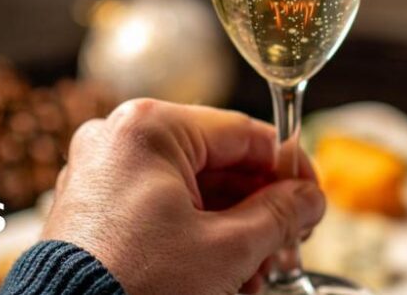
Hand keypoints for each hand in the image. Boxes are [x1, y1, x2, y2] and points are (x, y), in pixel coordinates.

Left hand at [42, 99, 324, 294]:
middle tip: (289, 244)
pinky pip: (158, 207)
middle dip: (257, 210)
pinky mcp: (92, 207)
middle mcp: (117, 138)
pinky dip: (194, 235)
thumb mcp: (227, 248)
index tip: (314, 195)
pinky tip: (221, 273)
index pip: (243, 133)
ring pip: (190, 189)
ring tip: (256, 273)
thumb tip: (309, 199)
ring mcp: (99, 172)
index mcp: (149, 128)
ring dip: (231, 230)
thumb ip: (279, 214)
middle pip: (216, 163)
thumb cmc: (137, 285)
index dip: (289, 166)